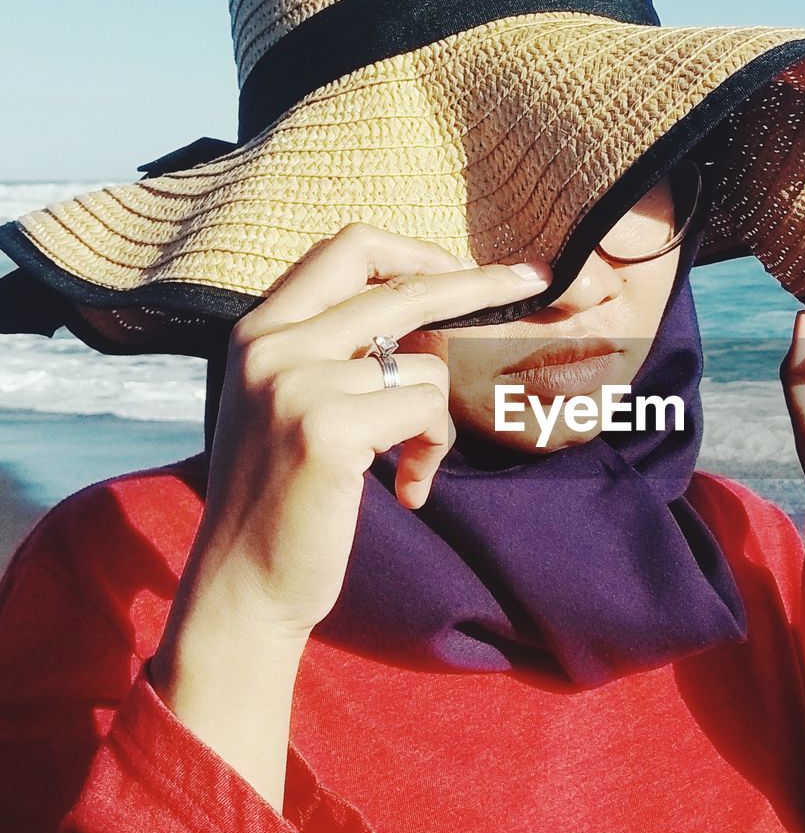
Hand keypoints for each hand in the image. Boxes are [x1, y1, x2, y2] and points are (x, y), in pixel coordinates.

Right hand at [168, 222, 551, 636]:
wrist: (242, 583)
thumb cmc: (282, 498)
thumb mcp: (289, 404)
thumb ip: (333, 351)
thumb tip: (426, 310)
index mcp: (259, 330)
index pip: (346, 249)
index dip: (414, 252)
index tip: (463, 270)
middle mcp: (272, 345)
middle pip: (402, 286)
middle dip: (479, 283)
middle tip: (532, 280)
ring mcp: (297, 383)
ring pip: (427, 366)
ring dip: (439, 420)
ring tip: (412, 465)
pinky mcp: (326, 429)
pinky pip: (426, 409)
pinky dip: (433, 448)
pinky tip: (408, 487)